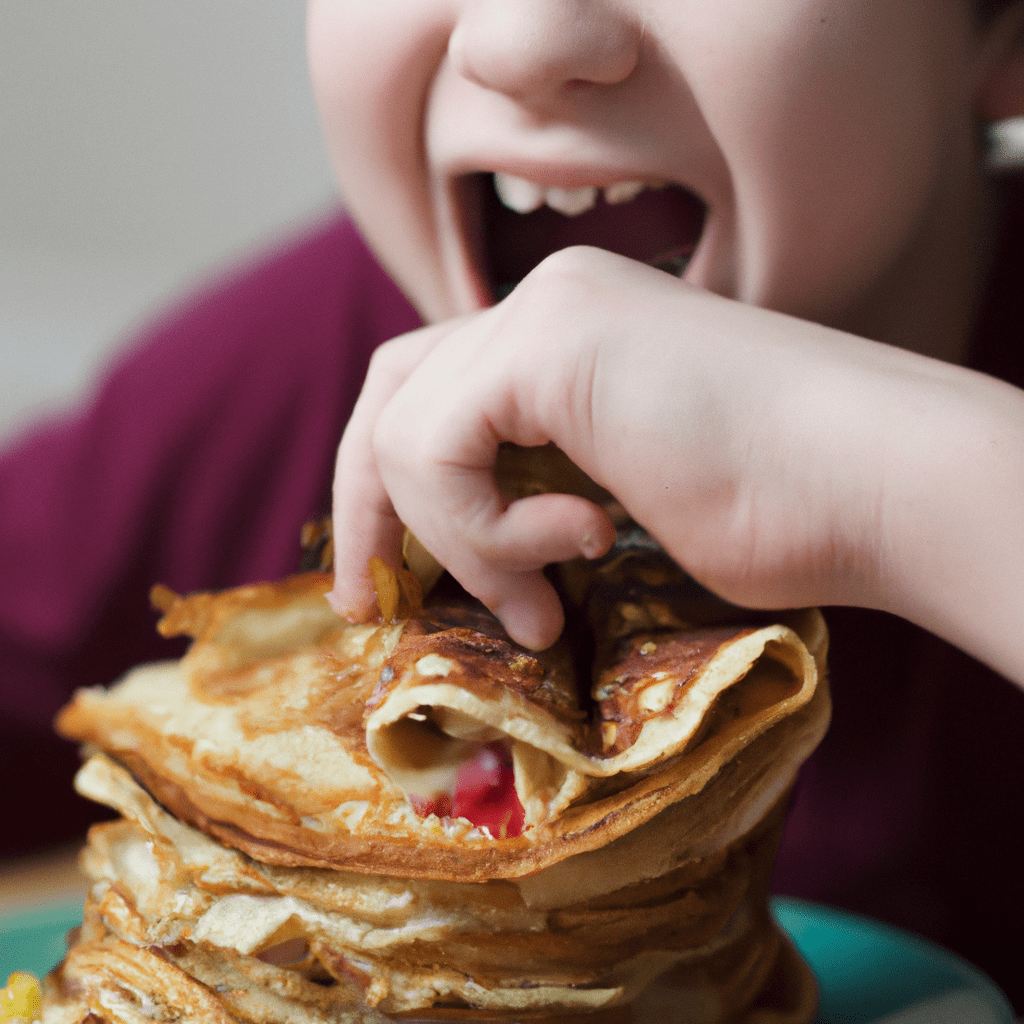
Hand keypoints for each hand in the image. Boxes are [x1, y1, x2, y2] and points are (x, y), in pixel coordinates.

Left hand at [330, 246, 1023, 682]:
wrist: (872, 486)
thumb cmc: (775, 513)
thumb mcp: (615, 499)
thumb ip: (530, 492)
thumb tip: (448, 555)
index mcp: (563, 338)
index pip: (431, 393)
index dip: (388, 491)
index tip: (385, 586)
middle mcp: (546, 306)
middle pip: (390, 388)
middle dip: (367, 505)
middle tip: (370, 601)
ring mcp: (550, 312)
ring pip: (404, 429)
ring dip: (457, 543)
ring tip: (542, 602)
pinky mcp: (554, 342)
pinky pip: (437, 448)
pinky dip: (484, 528)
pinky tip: (587, 542)